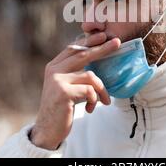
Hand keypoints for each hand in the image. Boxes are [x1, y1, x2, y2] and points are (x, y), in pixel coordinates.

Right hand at [30, 32, 119, 149]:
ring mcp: (57, 81)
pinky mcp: (63, 93)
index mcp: (54, 66)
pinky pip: (89, 91)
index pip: (73, 48)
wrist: (47, 129)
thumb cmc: (61, 107)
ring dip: (102, 90)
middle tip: (117, 43)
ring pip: (91, 76)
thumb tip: (95, 56)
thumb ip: (74, 72)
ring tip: (104, 101)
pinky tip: (89, 108)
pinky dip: (94, 100)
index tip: (103, 35)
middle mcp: (54, 71)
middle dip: (102, 48)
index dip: (89, 41)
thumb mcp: (65, 86)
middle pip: (83, 55)